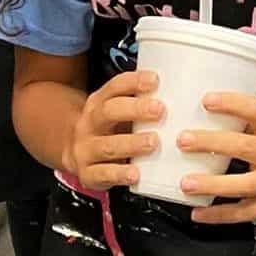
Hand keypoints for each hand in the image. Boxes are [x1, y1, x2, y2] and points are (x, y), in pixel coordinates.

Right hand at [63, 70, 163, 191]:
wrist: (76, 154)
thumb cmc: (111, 130)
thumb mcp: (119, 111)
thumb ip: (141, 102)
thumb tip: (179, 90)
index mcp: (99, 102)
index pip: (115, 86)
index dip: (134, 82)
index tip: (155, 80)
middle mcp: (90, 123)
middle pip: (109, 112)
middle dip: (135, 110)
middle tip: (159, 110)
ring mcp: (86, 149)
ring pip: (107, 146)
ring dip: (132, 144)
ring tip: (153, 142)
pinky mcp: (87, 174)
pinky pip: (103, 174)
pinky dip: (120, 175)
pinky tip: (136, 174)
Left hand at [177, 93, 255, 224]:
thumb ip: (248, 122)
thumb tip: (204, 115)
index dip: (232, 105)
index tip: (206, 100)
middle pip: (246, 148)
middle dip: (212, 143)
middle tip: (183, 140)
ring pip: (243, 186)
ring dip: (212, 185)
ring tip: (185, 183)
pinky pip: (243, 213)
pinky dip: (219, 215)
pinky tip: (197, 212)